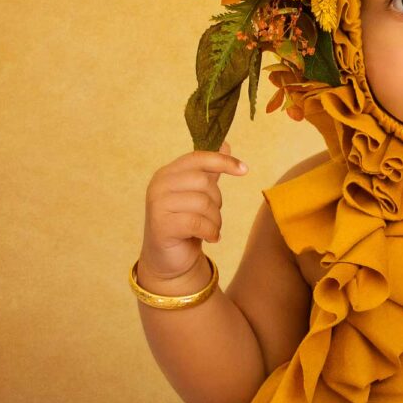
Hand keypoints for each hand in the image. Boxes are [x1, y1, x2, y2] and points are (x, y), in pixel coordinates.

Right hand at [138, 142, 247, 286]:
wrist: (168, 258)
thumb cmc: (185, 223)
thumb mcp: (198, 194)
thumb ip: (209, 170)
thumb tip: (225, 144)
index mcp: (167, 173)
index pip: (198, 157)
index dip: (223, 161)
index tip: (245, 170)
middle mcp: (158, 185)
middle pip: (204, 182)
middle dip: (217, 201)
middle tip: (213, 215)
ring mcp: (157, 205)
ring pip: (203, 203)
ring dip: (215, 219)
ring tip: (210, 228)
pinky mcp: (161, 225)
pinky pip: (197, 222)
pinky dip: (210, 231)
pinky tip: (210, 237)